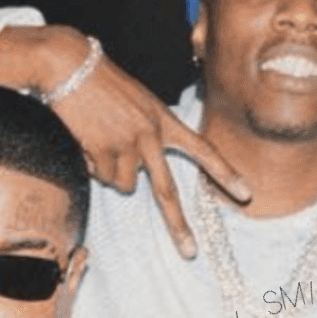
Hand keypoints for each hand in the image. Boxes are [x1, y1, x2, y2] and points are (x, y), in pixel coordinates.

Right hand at [0, 24, 251, 258]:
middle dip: (178, 225)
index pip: (202, 149)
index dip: (225, 173)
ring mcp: (127, 146)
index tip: (245, 194)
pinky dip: (92, 165)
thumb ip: (146, 133)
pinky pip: (101, 175)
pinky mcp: (103, 152)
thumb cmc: (101, 83)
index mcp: (164, 120)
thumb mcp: (137, 103)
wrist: (71, 66)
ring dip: (111, 171)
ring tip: (99, 141)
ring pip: (125, 185)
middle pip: (167, 191)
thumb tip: (134, 174)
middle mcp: (151, 136)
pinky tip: (86, 140)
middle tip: (190, 252)